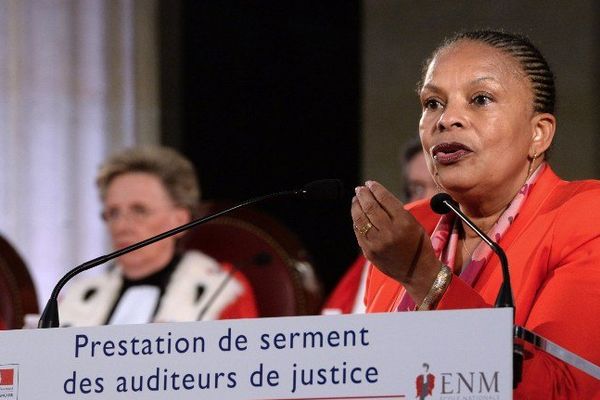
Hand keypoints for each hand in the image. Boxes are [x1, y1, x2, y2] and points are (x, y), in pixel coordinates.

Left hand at [351, 181, 440, 302]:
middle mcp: (389, 232)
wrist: (418, 272)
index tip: (370, 183)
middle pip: (370, 207)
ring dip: (356, 206)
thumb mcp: (413, 224)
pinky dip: (356, 221)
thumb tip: (377, 196)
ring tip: (356, 199)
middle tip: (360, 189)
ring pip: (360, 219)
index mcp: (404, 223)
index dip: (376, 189)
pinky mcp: (369, 252)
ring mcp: (377, 243)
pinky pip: (359, 232)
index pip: (385, 200)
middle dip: (363, 195)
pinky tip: (357, 215)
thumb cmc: (418, 245)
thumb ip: (396, 210)